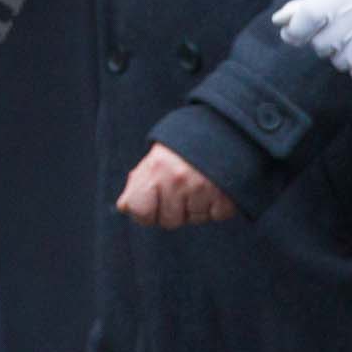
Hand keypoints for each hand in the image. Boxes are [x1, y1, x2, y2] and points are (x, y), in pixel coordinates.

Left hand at [116, 142, 236, 228]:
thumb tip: (124, 207)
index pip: (140, 212)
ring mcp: (203, 190)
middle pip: (168, 221)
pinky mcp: (227, 198)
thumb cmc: (182, 149)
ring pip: (194, 219)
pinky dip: (216, 206)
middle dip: (173, 210)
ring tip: (199, 184)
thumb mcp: (154, 158)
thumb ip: (138, 183)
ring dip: (196, 208)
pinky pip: (216, 216)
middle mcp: (177, 180)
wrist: (221, 130)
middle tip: (180, 189)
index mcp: (155, 169)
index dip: (145, 212)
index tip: (152, 203)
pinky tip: (215, 187)